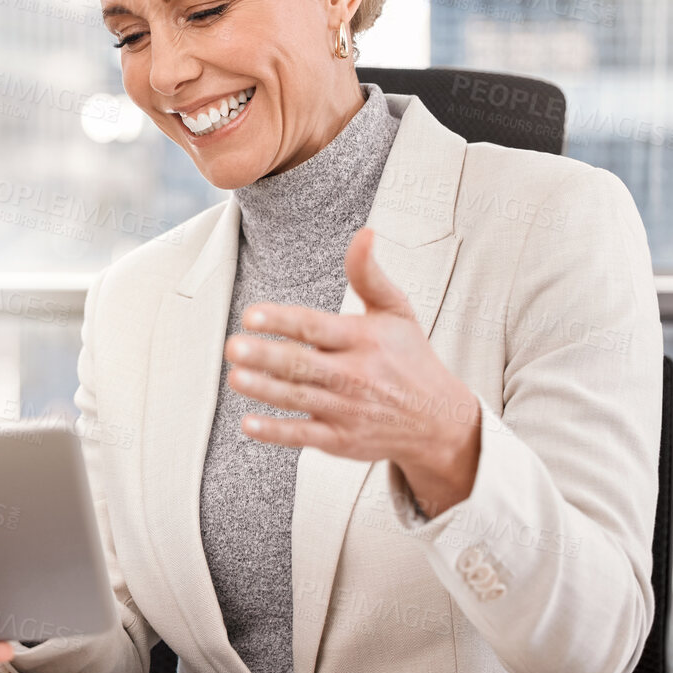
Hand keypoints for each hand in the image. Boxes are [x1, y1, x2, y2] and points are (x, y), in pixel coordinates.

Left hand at [224, 227, 480, 516]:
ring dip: (264, 389)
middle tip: (233, 345)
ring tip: (235, 376)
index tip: (251, 315)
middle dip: (265, 356)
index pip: (316, 327)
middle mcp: (355, 375)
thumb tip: (365, 233)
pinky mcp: (340, 440)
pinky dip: (276, 432)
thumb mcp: (397, 311)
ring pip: (298, 398)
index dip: (283, 321)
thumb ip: (369, 274)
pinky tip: (249, 423)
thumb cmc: (410, 359)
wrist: (439, 421)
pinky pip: (303, 435)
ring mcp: (347, 410)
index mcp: (364, 339)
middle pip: (302, 364)